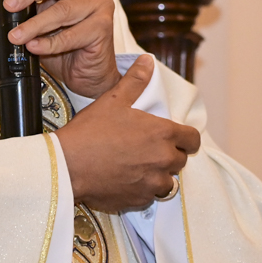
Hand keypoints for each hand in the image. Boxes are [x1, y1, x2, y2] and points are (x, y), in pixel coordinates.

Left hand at [0, 0, 117, 97]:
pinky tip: (34, 47)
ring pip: (63, 10)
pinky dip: (49, 43)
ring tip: (15, 36)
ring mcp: (100, 6)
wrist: (87, 73)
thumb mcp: (35, 20)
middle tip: (8, 5)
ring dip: (35, 24)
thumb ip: (15, 2)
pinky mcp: (104, 28)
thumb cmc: (64, 44)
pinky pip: (72, 35)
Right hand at [55, 56, 200, 211]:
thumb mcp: (113, 100)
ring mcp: (152, 184)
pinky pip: (150, 196)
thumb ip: (135, 80)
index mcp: (162, 133)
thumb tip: (147, 61)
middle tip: (147, 148)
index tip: (175, 137)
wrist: (68, 166)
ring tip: (137, 165)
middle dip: (168, 154)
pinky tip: (125, 179)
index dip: (186, 137)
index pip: (193, 139)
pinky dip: (142, 189)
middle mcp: (163, 160)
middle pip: (181, 160)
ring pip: (168, 181)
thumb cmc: (90, 131)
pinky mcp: (140, 201)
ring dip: (157, 174)